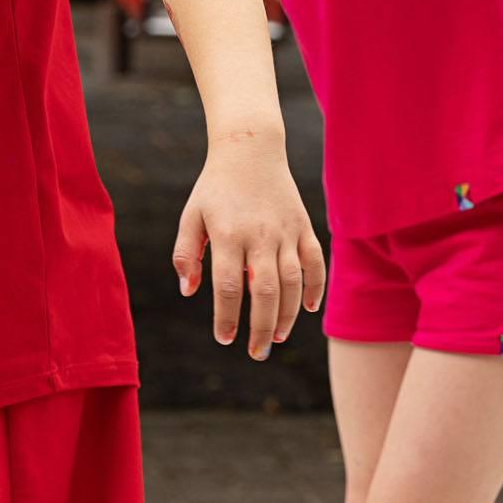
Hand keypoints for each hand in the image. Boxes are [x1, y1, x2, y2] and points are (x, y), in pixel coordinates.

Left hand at [172, 134, 325, 359]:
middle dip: (261, 327)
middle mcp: (260, 235)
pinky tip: (309, 309)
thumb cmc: (214, 188)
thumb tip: (189, 292)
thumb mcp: (191, 216)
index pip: (228, 287)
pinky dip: (316, 287)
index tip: (224, 338)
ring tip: (276, 337)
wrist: (249, 149)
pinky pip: (316, 262)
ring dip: (287, 314)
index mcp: (229, 235)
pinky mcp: (303, 226)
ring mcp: (286, 231)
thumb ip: (186, 255)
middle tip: (256, 352)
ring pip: (293, 282)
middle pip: (264, 291)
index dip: (227, 317)